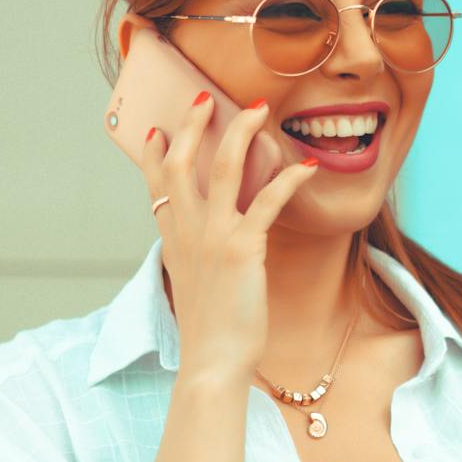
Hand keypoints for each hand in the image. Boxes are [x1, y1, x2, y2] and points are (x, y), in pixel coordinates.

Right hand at [140, 96, 318, 382]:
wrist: (212, 363)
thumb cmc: (210, 334)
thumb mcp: (193, 289)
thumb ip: (196, 262)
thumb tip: (208, 254)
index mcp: (173, 241)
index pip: (156, 186)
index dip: (155, 155)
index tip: (157, 132)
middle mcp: (187, 232)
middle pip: (183, 162)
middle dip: (194, 125)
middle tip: (206, 98)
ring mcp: (213, 237)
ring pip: (223, 168)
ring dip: (241, 132)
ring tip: (258, 108)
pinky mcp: (243, 248)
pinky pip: (268, 201)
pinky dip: (289, 179)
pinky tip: (307, 166)